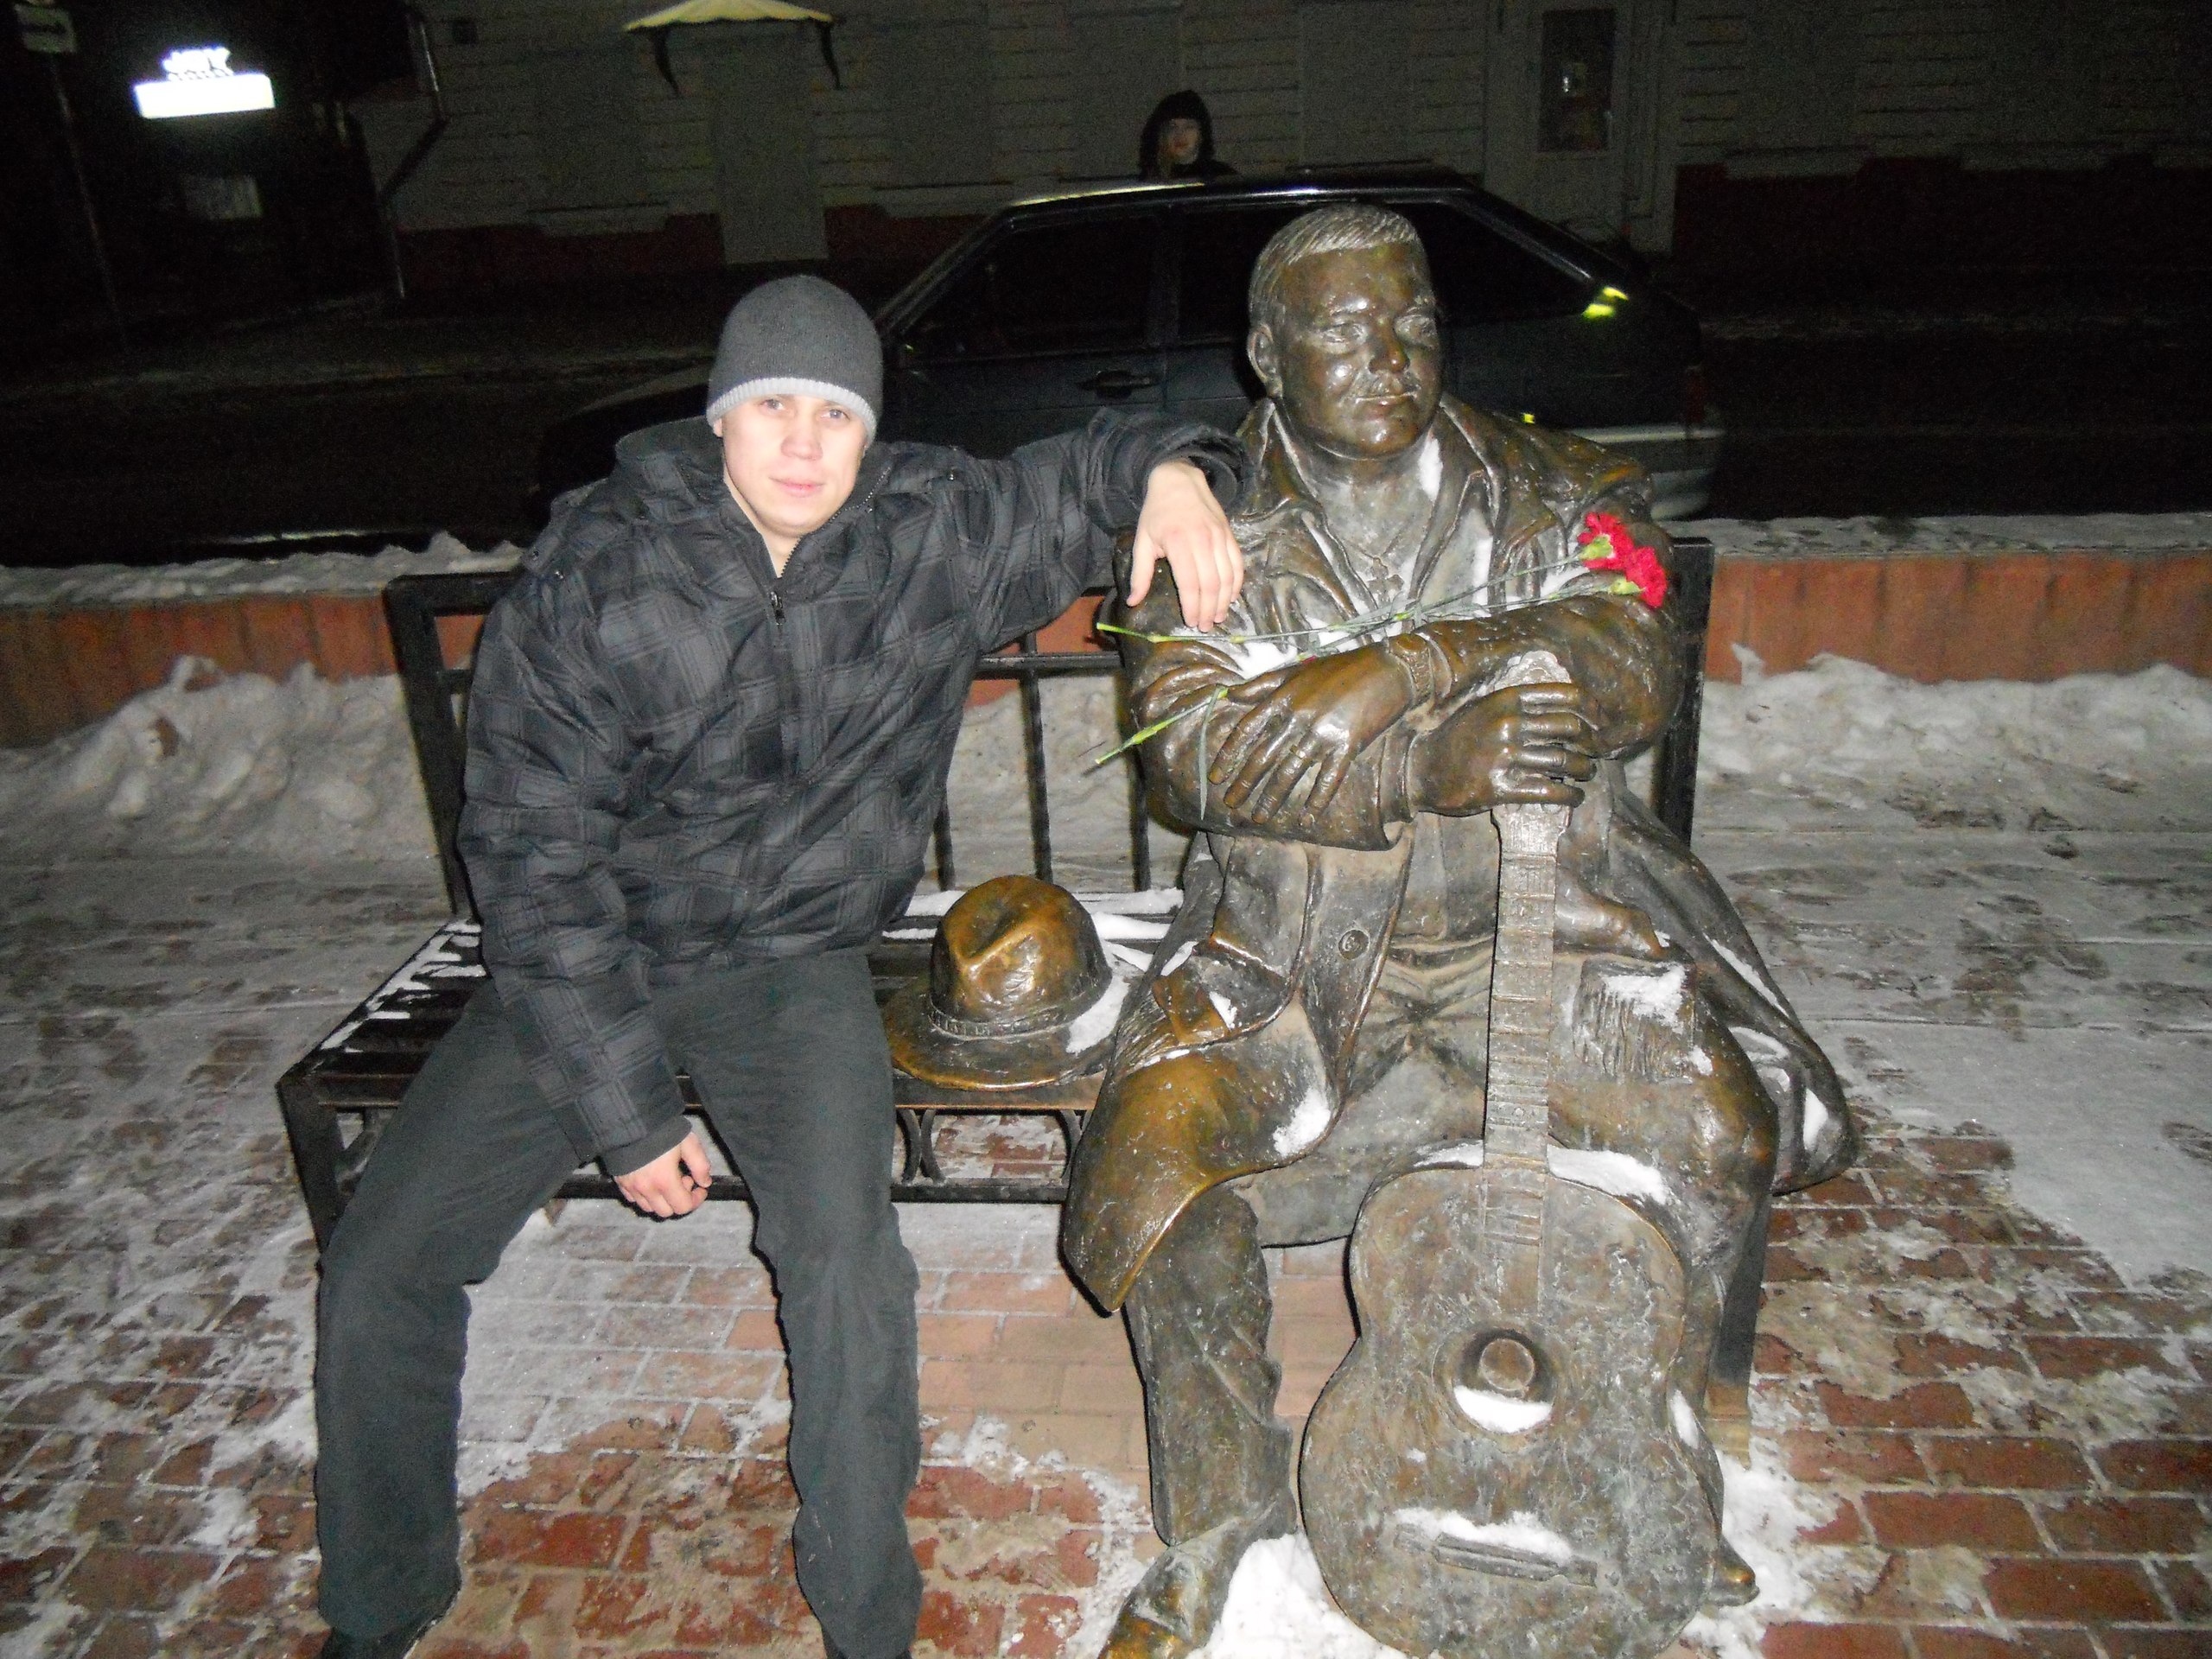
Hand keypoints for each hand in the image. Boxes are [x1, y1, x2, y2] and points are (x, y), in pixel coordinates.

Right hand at [614, 1130, 712, 1218]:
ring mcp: (630, 1187)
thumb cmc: (662, 1130)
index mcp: (664, 1180)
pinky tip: (651, 1179)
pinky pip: (633, 1199)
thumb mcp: (688, 1143)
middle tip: (682, 1179)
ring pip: (649, 1208)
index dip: (696, 1200)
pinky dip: (644, 1196)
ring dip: (662, 1199)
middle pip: (666, 1212)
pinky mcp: (620, 1182)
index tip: (699, 1187)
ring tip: (666, 1179)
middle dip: (678, 1200)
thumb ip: (700, 1165)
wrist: (631, 1119)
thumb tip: (705, 1183)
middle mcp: (645, 1189)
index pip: (683, 1207)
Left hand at [1128, 459, 1242, 631]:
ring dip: (1224, 601)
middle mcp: (1203, 541)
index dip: (1193, 607)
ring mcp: (1219, 537)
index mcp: (1178, 544)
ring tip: (1219, 617)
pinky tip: (1231, 597)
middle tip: (1205, 626)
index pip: (1191, 584)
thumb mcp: (1142, 541)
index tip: (1191, 622)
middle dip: (1209, 609)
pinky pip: (1238, 564)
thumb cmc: (1157, 512)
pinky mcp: (1229, 534)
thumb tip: (1133, 602)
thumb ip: (1140, 573)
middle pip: (1211, 584)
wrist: (1179, 480)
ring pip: (1227, 577)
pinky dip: (1237, 583)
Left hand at [1208, 647, 1411, 817]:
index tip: (1217, 776)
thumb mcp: (1298, 670)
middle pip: (1264, 756)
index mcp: (1284, 697)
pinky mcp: (1349, 744)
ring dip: (1272, 797)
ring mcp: (1324, 732)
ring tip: (1260, 816)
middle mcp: (1299, 716)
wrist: (1389, 668)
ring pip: (1291, 771)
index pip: (1247, 730)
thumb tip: (1230, 694)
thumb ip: (1263, 684)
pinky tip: (1306, 818)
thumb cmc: (1341, 668)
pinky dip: (1317, 800)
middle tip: (1232, 804)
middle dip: (1245, 783)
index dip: (1229, 755)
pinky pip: (1329, 778)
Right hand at [1410, 683, 1598, 816]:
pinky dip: (1569, 796)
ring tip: (1586, 773)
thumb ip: (1519, 705)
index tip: (1602, 722)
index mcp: (1506, 699)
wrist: (1421, 769)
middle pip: (1570, 728)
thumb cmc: (1457, 738)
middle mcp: (1507, 723)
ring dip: (1583, 770)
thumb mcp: (1485, 708)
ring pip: (1563, 761)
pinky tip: (1575, 798)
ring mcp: (1503, 755)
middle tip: (1595, 752)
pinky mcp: (1500, 787)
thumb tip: (1568, 710)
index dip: (1593, 709)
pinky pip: (1548, 790)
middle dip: (1591, 742)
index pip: (1566, 695)